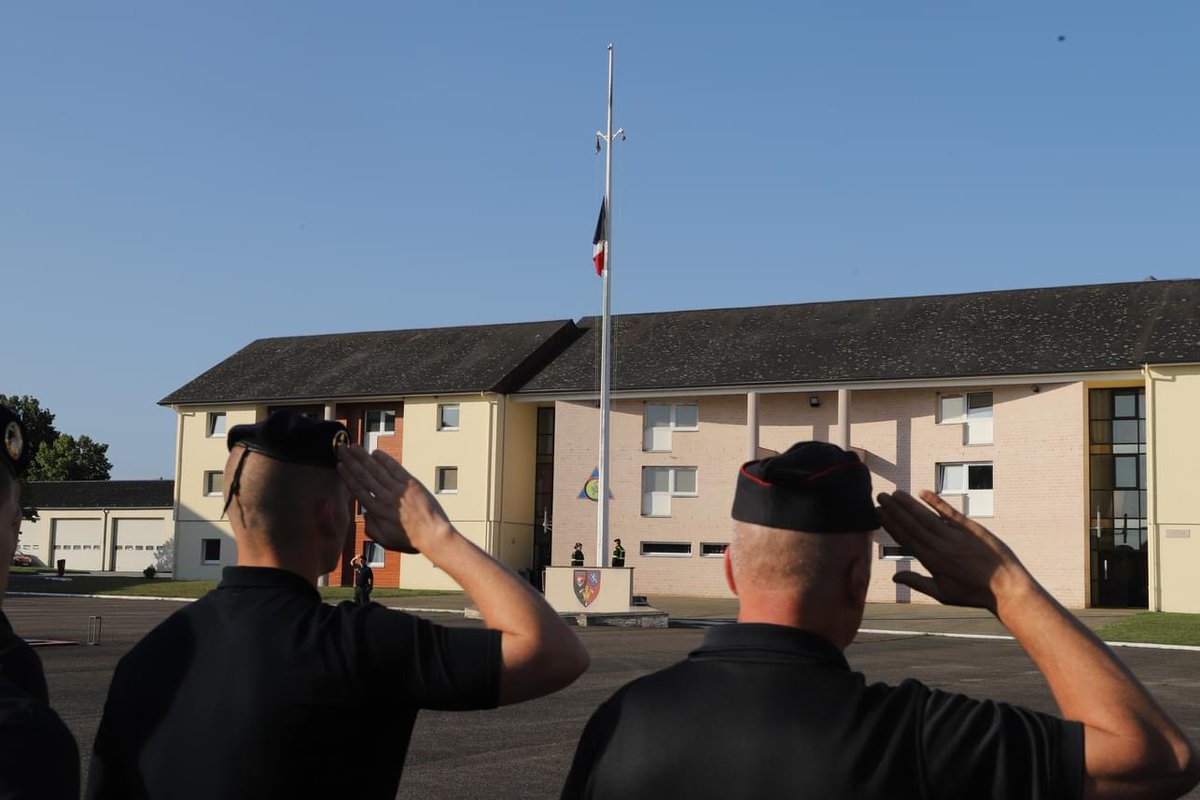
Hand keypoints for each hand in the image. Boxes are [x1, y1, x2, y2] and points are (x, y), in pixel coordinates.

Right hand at [337, 445, 454, 554]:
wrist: (434, 534)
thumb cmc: (410, 540)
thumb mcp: (385, 539)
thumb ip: (371, 527)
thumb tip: (365, 514)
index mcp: (377, 511)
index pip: (357, 489)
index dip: (347, 476)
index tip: (339, 465)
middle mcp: (385, 497)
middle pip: (363, 475)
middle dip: (351, 460)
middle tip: (342, 449)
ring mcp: (398, 489)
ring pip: (377, 469)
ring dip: (364, 456)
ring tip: (354, 447)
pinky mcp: (411, 484)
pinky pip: (395, 468)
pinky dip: (385, 459)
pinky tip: (376, 452)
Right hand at [876, 489, 1032, 611]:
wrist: (1006, 588)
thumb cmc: (973, 594)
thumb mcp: (942, 594)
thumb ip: (917, 582)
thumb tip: (895, 577)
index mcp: (931, 561)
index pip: (905, 538)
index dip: (890, 523)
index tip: (878, 512)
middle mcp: (940, 546)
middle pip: (912, 524)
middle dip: (894, 509)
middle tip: (881, 496)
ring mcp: (956, 536)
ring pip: (927, 516)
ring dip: (909, 504)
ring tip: (896, 493)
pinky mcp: (971, 528)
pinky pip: (949, 512)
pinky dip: (936, 502)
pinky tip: (923, 492)